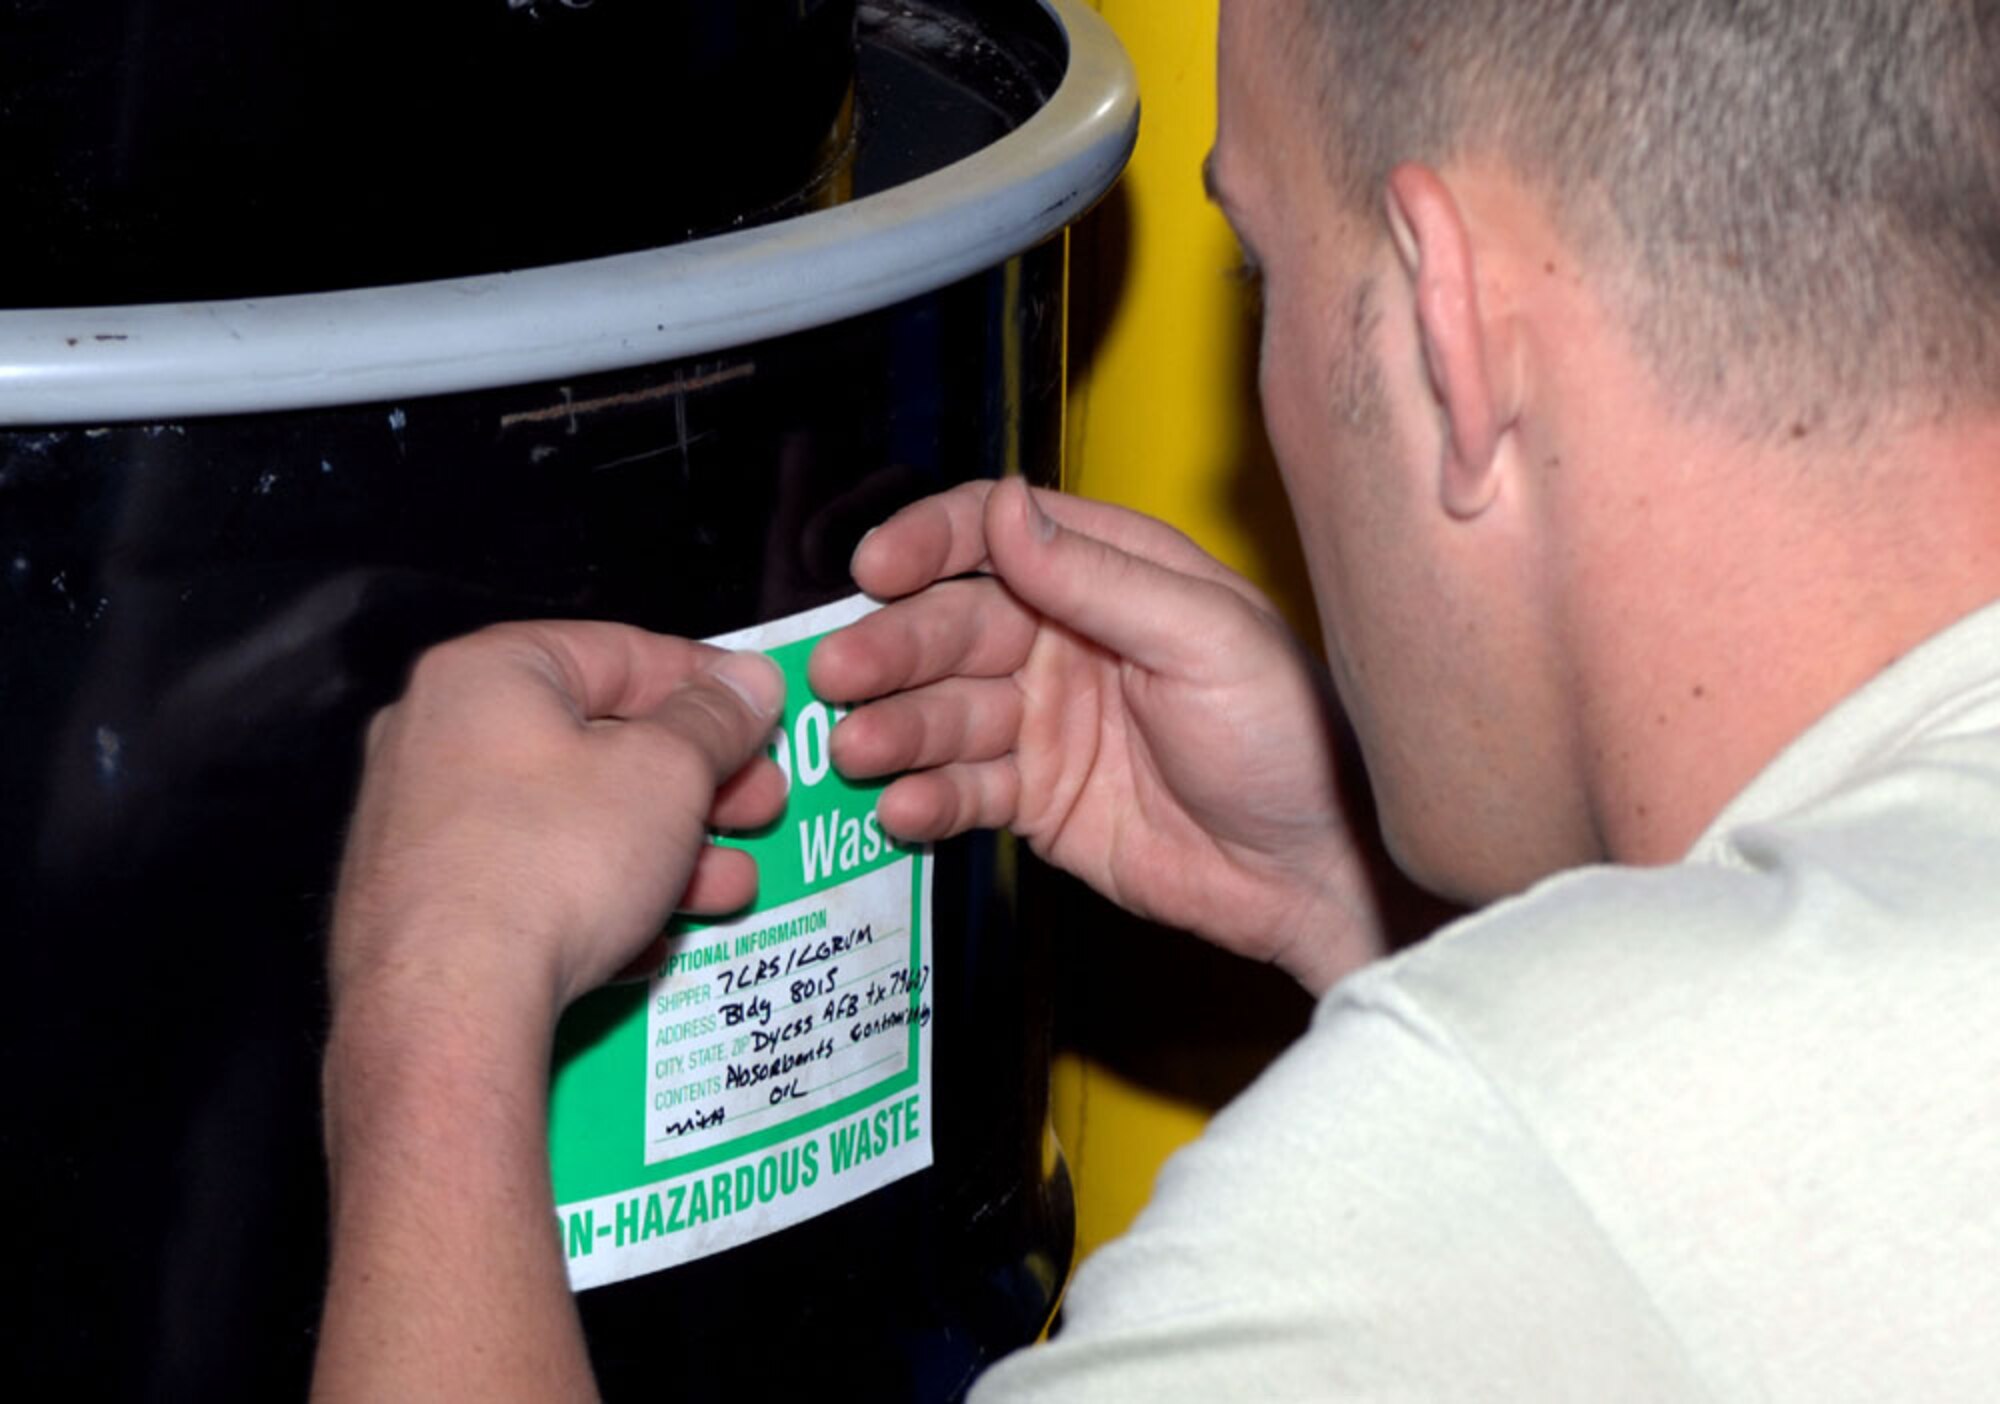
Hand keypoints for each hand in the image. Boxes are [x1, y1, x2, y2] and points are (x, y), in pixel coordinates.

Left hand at [331, 620, 787, 1027]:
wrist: (447, 1010)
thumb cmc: (551, 864)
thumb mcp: (667, 775)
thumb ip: (715, 721)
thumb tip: (749, 681)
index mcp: (486, 675)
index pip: (620, 652)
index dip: (709, 683)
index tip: (765, 714)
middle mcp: (436, 735)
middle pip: (598, 742)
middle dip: (697, 784)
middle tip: (760, 808)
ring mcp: (421, 826)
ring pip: (571, 822)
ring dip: (665, 851)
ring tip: (729, 888)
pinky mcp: (423, 907)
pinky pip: (531, 884)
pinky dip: (600, 901)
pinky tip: (652, 939)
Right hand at [811, 479, 1393, 994]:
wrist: (1318, 870)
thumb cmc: (1291, 736)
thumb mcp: (1206, 638)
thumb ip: (1099, 576)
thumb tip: (1008, 507)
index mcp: (1109, 574)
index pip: (995, 533)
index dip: (928, 542)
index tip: (876, 569)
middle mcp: (1065, 638)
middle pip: (951, 626)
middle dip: (892, 648)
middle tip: (840, 673)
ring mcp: (1043, 723)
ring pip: (943, 712)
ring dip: (894, 728)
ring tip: (858, 750)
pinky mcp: (1035, 801)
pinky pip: (963, 790)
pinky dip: (926, 797)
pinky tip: (903, 808)